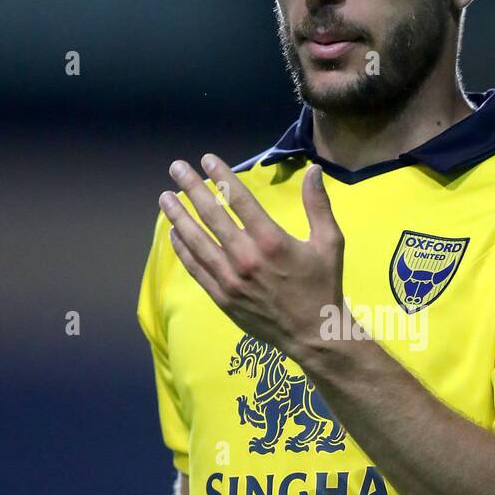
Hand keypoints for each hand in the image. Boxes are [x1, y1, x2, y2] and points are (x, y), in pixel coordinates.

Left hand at [158, 153, 345, 360]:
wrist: (313, 334)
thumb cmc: (323, 285)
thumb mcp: (330, 242)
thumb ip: (318, 205)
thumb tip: (314, 170)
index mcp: (271, 240)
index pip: (238, 199)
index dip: (220, 176)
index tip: (207, 160)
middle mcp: (246, 257)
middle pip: (211, 215)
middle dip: (191, 188)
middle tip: (176, 168)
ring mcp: (230, 279)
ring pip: (196, 241)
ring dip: (178, 217)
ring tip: (164, 198)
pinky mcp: (223, 297)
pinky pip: (196, 269)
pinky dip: (182, 250)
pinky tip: (173, 234)